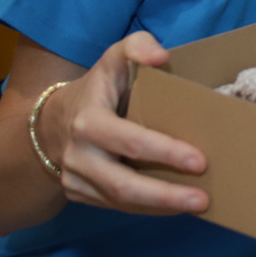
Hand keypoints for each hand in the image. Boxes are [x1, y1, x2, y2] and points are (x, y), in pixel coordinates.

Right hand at [39, 31, 209, 216]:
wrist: (52, 122)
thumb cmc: (99, 87)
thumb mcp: (114, 58)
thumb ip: (137, 47)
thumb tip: (161, 56)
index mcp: (88, 121)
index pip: (130, 141)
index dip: (164, 152)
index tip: (200, 161)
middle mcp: (78, 155)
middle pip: (123, 184)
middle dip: (165, 194)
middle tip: (203, 199)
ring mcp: (76, 180)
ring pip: (121, 202)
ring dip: (161, 207)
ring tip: (198, 205)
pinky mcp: (80, 195)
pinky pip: (116, 207)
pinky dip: (148, 210)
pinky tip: (175, 206)